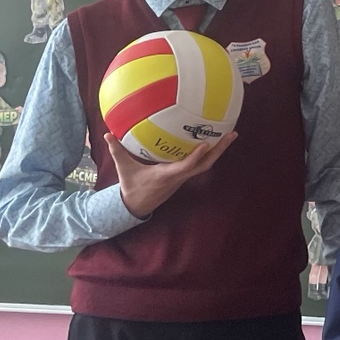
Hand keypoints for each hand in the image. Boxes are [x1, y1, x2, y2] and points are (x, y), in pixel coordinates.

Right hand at [105, 130, 236, 219]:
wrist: (135, 206)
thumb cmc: (131, 187)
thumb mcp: (123, 169)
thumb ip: (117, 151)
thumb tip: (107, 133)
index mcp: (166, 176)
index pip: (185, 167)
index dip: (196, 156)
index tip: (206, 143)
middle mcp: (178, 177)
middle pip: (204, 165)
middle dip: (219, 150)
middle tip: (232, 134)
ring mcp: (183, 178)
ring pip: (205, 165)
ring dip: (218, 151)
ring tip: (229, 135)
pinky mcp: (183, 177)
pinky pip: (200, 165)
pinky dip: (208, 154)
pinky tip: (213, 142)